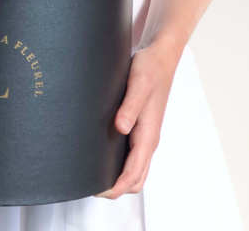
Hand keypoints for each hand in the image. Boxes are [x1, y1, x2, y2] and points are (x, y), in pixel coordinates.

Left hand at [94, 38, 181, 198]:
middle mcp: (148, 138)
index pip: (134, 173)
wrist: (159, 56)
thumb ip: (130, 106)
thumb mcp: (138, 84)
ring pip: (135, 168)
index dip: (116, 186)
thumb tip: (121, 128)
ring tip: (93, 175)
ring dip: (118, 177)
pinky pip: (131, 154)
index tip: (97, 191)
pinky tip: (102, 155)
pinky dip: (120, 164)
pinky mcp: (139, 126)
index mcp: (149, 134)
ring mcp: (144, 133)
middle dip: (116, 188)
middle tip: (89, 186)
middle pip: (136, 177)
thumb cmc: (150, 68)